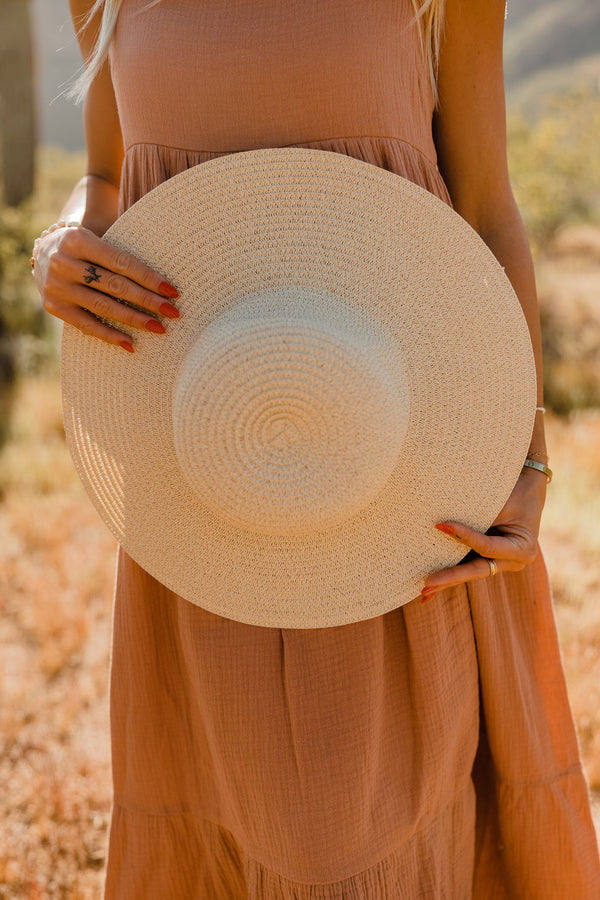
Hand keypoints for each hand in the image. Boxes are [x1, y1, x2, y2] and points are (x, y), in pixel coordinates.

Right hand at [33, 224, 180, 351]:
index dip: (148, 278)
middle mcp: (63, 263)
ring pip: (103, 307)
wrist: (44, 253)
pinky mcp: (54, 307)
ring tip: (159, 328)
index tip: (173, 291)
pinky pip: (86, 325)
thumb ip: (122, 244)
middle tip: (173, 312)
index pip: (121, 262)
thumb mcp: (97, 233)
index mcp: (77, 240)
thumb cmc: (84, 245)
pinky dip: (110, 335)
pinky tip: (130, 343)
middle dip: (147, 301)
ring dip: (134, 319)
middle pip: (114, 286)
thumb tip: (162, 267)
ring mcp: (57, 287)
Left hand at [420, 465, 547, 601]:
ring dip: (447, 580)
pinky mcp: (488, 559)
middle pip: (477, 570)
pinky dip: (451, 573)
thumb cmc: (515, 492)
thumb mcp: (501, 503)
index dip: (464, 537)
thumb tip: (443, 527)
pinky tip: (433, 587)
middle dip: (450, 577)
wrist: (527, 487)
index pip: (487, 547)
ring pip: (470, 572)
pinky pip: (468, 566)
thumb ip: (478, 519)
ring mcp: (500, 563)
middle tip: (427, 584)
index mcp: (522, 549)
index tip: (441, 524)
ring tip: (424, 591)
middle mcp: (512, 562)